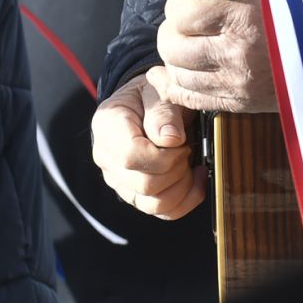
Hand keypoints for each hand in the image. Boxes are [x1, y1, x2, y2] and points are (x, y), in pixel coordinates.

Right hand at [90, 71, 203, 218]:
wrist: (148, 103)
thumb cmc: (153, 94)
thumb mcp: (159, 90)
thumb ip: (163, 111)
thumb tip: (170, 139)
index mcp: (107, 126)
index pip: (130, 156)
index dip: (162, 155)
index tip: (181, 140)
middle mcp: (107, 158)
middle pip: (144, 184)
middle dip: (176, 168)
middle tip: (187, 147)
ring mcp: (120, 180)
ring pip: (154, 204)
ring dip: (182, 185)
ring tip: (189, 161)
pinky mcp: (136, 194)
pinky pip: (164, 212)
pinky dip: (188, 198)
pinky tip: (196, 176)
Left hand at [151, 0, 276, 113]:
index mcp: (244, 22)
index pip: (185, 15)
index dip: (177, 5)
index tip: (185, 1)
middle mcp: (234, 55)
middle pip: (172, 47)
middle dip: (168, 32)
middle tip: (179, 24)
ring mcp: (234, 84)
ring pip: (177, 75)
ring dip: (171, 59)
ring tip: (181, 46)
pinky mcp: (238, 104)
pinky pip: (190, 99)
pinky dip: (172, 87)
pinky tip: (165, 76)